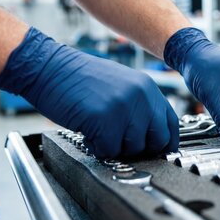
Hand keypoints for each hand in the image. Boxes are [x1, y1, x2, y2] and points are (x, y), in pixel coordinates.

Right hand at [0, 27, 177, 158]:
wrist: (49, 68)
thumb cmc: (80, 80)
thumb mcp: (121, 85)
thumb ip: (140, 106)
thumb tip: (152, 135)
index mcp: (147, 88)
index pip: (170, 123)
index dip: (165, 142)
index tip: (159, 152)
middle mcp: (140, 96)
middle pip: (156, 140)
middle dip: (139, 148)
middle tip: (119, 141)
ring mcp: (123, 107)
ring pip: (132, 148)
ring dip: (114, 146)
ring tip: (99, 129)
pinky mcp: (104, 119)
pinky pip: (109, 150)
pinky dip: (97, 147)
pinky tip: (88, 132)